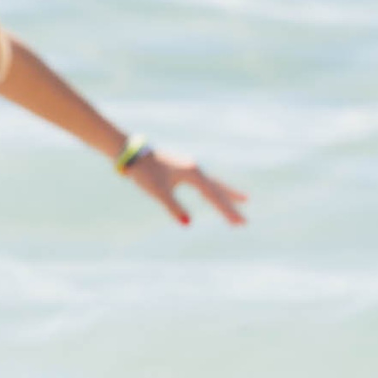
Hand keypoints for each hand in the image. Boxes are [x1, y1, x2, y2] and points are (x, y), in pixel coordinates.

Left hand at [126, 146, 247, 226]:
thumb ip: (173, 207)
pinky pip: (205, 181)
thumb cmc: (144, 172)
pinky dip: (214, 189)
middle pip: (218, 190)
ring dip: (227, 194)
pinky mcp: (184, 169)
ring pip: (214, 183)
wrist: (132, 153)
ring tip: (245, 200)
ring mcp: (191, 168)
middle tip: (244, 223)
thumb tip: (187, 223)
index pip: (214, 196)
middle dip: (231, 206)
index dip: (226, 211)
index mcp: (193, 173)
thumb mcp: (158, 191)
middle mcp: (195, 169)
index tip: (239, 224)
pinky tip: (215, 193)